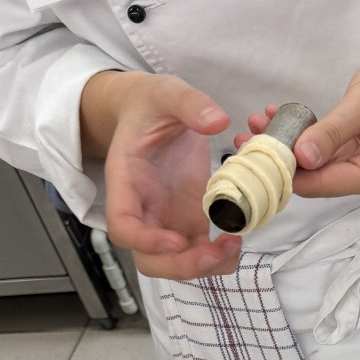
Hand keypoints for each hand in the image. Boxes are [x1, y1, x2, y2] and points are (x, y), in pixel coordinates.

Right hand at [82, 71, 236, 279]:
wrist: (149, 111)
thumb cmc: (151, 104)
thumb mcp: (166, 92)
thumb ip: (188, 103)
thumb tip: (217, 120)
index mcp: (126, 181)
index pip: (123, 225)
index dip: (146, 241)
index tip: (177, 240)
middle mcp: (143, 209)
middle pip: (148, 260)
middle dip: (180, 266)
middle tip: (213, 252)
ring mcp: (166, 219)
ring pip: (174, 264)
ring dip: (203, 267)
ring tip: (233, 246)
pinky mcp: (188, 220)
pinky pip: (198, 252)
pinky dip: (217, 257)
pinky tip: (237, 240)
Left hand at [239, 34, 359, 198]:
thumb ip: (332, 132)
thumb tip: (300, 158)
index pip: (322, 184)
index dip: (286, 171)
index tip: (254, 151)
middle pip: (315, 178)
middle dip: (280, 156)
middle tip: (246, 132)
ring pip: (314, 164)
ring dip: (285, 143)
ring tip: (257, 119)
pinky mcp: (355, 151)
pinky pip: (321, 149)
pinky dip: (300, 135)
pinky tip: (277, 116)